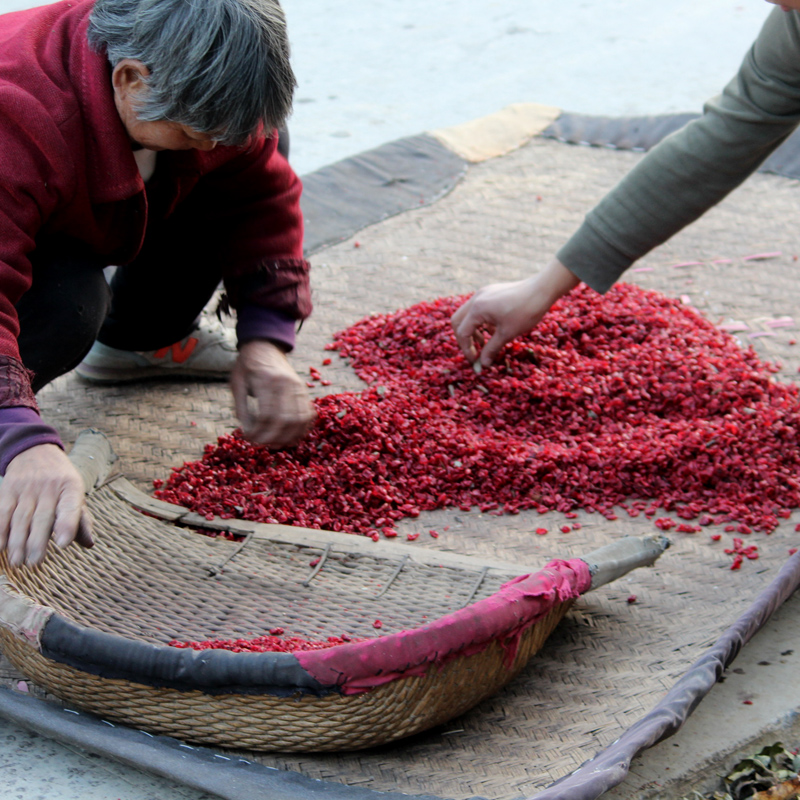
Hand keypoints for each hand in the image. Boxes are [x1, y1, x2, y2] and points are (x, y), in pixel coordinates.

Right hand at [0, 444, 93, 567]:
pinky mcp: (8, 489)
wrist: (35, 451)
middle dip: (37, 543)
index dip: (67, 525)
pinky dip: (0, 531)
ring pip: (21, 518)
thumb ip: (80, 519)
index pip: (71, 506)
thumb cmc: (60, 481)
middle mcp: (50, 486)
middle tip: (35, 564)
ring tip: (17, 562)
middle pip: (42, 518)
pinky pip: (2, 512)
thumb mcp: (75, 493)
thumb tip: (89, 543)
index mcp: (71, 487)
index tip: (63, 544)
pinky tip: (1, 547)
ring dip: (17, 542)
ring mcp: (27, 487)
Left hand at [231, 340, 314, 446]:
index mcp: (266, 380)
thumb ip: (241, 408)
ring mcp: (298, 387)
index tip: (248, 438)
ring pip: (299, 419)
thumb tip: (248, 431)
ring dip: (288, 436)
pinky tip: (290, 436)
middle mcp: (286, 384)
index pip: (266, 415)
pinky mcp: (304, 390)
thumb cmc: (247, 366)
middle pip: (285, 420)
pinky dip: (301, 429)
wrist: (265, 346)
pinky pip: (308, 414)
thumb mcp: (236, 384)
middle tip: (261, 444)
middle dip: (273, 437)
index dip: (258, 432)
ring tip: (275, 444)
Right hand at [451, 259, 579, 365]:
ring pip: (467, 315)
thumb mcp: (507, 334)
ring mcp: (482, 293)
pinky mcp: (490, 292)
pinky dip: (480, 322)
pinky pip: (477, 309)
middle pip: (458, 321)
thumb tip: (483, 364)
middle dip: (464, 339)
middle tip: (474, 352)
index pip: (462, 333)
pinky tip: (494, 330)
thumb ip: (491, 349)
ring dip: (473, 331)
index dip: (467, 349)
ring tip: (486, 343)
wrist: (542, 289)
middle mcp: (476, 299)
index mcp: (477, 309)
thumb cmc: (526, 311)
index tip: (476, 361)